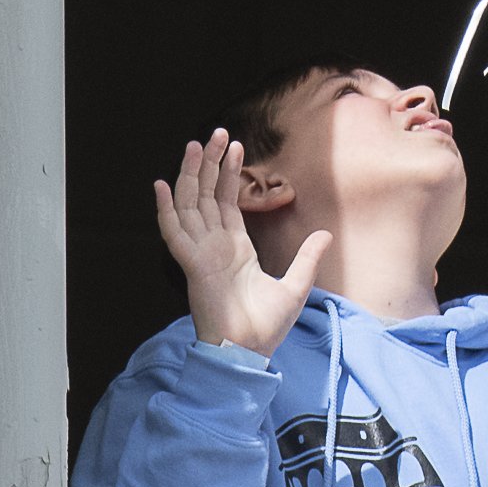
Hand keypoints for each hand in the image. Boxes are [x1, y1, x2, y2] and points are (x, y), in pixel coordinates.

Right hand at [153, 132, 328, 357]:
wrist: (250, 352)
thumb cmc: (266, 326)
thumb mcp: (296, 285)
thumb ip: (307, 257)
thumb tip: (325, 234)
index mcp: (235, 250)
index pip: (226, 203)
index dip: (228, 174)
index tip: (236, 146)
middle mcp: (215, 247)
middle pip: (207, 196)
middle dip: (210, 164)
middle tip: (216, 134)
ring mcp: (201, 254)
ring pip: (190, 206)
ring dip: (191, 175)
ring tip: (195, 145)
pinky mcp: (192, 264)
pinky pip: (174, 232)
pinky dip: (166, 208)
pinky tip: (162, 185)